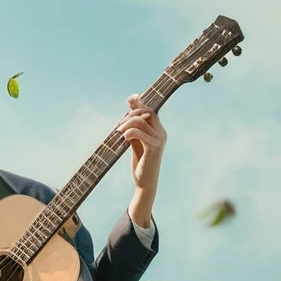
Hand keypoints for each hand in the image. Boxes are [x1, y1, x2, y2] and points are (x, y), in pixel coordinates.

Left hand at [117, 94, 165, 226]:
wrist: (145, 182)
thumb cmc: (141, 163)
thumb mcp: (136, 144)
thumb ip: (134, 130)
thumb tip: (127, 115)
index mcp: (158, 130)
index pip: (151, 110)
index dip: (140, 103)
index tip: (130, 98)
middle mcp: (161, 132)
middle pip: (147, 112)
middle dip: (130, 114)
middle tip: (118, 126)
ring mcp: (159, 140)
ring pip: (140, 121)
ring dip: (126, 124)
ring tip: (118, 132)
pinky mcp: (154, 148)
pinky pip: (139, 133)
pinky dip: (129, 132)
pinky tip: (124, 138)